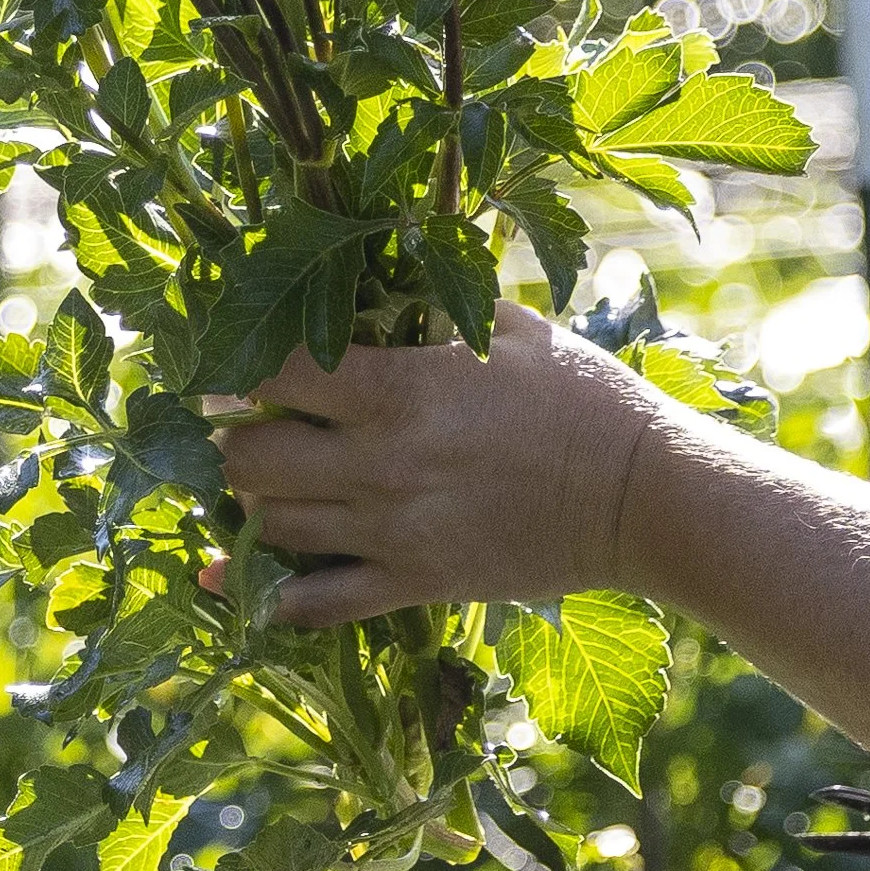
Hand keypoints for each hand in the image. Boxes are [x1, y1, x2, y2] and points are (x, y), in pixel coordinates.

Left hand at [207, 300, 661, 624]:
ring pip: (271, 527)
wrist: (643, 496)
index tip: (227, 359)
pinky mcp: (414, 585)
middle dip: (232, 437)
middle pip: (250, 458)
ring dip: (252, 501)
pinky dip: (270, 597)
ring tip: (261, 478)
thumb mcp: (506, 325)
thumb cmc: (579, 395)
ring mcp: (393, 533)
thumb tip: (375, 263)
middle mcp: (380, 465)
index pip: (275, 373)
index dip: (234, 365)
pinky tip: (238, 579)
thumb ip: (432, 298)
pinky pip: (315, 606)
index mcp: (399, 390)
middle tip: (240, 422)